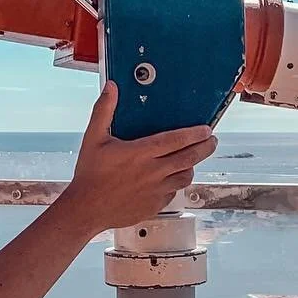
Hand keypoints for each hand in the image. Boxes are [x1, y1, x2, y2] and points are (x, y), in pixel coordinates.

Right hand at [62, 84, 216, 232]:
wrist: (86, 209)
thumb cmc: (90, 174)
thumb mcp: (93, 138)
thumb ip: (104, 111)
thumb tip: (111, 88)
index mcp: (141, 153)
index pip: (176, 140)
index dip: (194, 133)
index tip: (206, 129)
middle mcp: (153, 172)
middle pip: (189, 158)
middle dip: (205, 148)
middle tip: (212, 141)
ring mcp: (156, 191)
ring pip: (185, 177)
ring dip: (191, 166)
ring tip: (192, 159)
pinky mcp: (155, 205)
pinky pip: (173, 193)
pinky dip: (176, 183)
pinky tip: (172, 178)